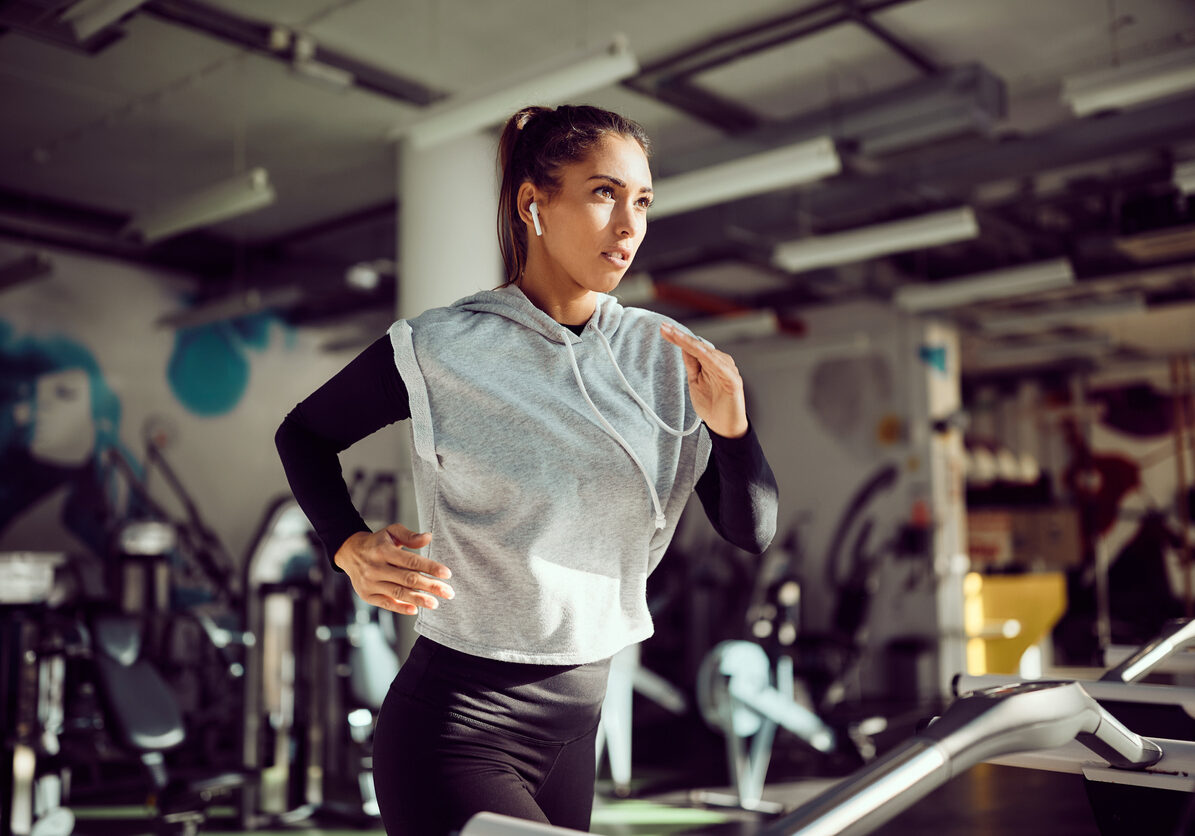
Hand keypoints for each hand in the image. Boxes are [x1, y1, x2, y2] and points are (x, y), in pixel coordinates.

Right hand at [334, 524, 453, 615]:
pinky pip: (386, 603)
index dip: (430, 568)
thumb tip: (428, 538)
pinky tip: (415, 609)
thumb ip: (409, 535)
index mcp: (383, 551)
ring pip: (398, 593)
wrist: (350, 553)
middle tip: (449, 592)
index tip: (447, 574)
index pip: (411, 561)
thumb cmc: (377, 543)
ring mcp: (370, 583)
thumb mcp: (391, 532)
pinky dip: (401, 608)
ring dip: (419, 599)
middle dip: (430, 586)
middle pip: (408, 579)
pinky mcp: (367, 595)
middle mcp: (375, 568)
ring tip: (435, 603)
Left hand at [660, 322, 747, 438]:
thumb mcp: (695, 380)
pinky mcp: (733, 380)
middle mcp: (721, 362)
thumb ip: (691, 363)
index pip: (693, 346)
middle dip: (681, 337)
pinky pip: (720, 366)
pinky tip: (698, 350)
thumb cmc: (711, 404)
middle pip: (698, 346)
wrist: (724, 426)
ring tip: (677, 335)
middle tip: (665, 328)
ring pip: (707, 353)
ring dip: (691, 343)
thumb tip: (683, 346)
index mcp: (711, 362)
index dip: (679, 338)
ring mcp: (728, 370)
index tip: (664, 330)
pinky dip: (709, 357)